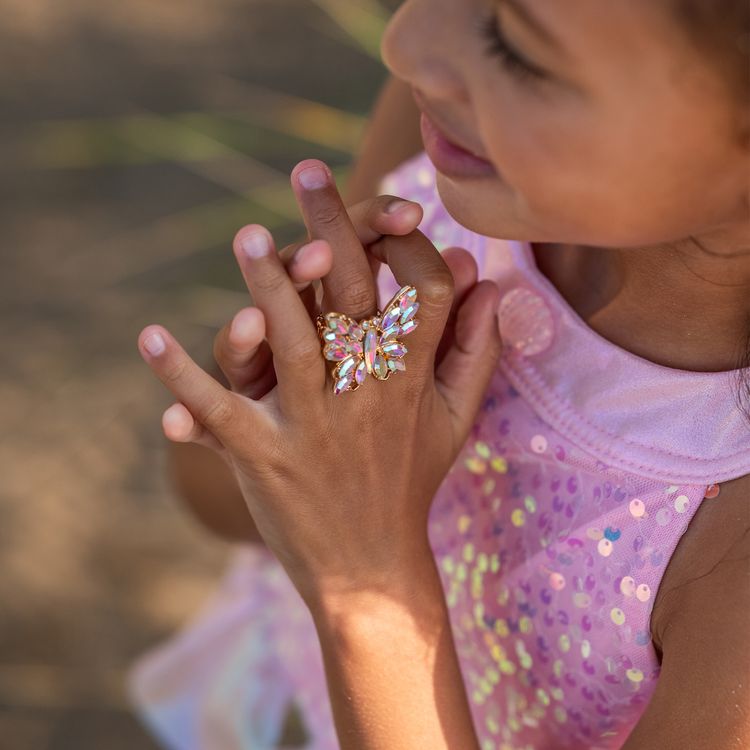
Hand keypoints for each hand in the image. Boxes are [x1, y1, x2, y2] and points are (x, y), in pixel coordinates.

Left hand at [138, 159, 502, 609]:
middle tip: (307, 171)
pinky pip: (218, 409)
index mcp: (414, 379)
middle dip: (334, 227)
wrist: (370, 567)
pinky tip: (149, 336)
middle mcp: (367, 393)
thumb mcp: (457, 419)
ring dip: (265, 284)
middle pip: (352, 295)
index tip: (393, 216)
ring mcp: (312, 425)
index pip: (423, 289)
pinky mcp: (264, 456)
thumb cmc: (412, 482)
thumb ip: (477, 350)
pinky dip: (180, 376)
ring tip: (248, 232)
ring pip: (290, 340)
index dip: (408, 244)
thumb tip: (490, 283)